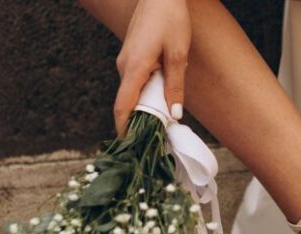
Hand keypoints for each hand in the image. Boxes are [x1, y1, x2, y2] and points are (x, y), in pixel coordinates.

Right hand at [113, 0, 190, 135]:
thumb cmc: (171, 20)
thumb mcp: (178, 55)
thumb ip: (175, 86)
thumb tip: (174, 114)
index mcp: (134, 67)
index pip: (122, 105)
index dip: (124, 127)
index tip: (129, 146)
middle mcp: (124, 66)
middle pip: (128, 102)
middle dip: (140, 121)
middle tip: (157, 138)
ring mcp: (126, 61)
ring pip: (133, 92)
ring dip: (147, 106)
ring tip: (164, 120)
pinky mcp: (132, 57)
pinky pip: (136, 82)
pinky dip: (147, 93)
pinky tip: (163, 96)